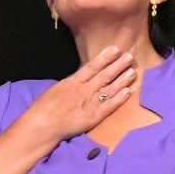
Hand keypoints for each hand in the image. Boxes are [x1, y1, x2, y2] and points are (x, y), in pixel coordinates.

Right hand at [20, 46, 134, 142]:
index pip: (92, 66)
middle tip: (129, 57)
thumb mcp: (56, 89)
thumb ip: (70, 84)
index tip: (115, 49)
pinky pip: (109, 106)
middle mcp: (84, 90)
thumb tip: (79, 79)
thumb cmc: (43, 108)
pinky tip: (128, 92)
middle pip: (104, 76)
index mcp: (73, 82)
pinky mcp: (93, 117)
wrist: (42, 125)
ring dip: (122, 80)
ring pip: (109, 89)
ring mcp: (90, 103)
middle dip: (118, 66)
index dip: (105, 58)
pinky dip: (119, 99)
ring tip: (132, 71)